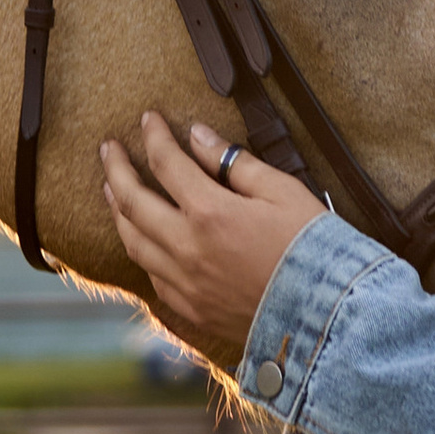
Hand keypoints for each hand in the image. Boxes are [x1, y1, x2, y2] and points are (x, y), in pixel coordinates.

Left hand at [98, 111, 326, 368]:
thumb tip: (198, 136)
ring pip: (133, 242)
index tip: (147, 119)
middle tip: (108, 148)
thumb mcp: (282, 191)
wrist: (325, 314)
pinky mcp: (191, 309)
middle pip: (132, 202)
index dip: (154, 136)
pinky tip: (141, 238)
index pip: (166, 163)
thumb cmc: (312, 247)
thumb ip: (235, 163)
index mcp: (210, 212)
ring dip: (117, 211)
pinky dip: (141, 250)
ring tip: (110, 189)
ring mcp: (184, 282)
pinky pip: (151, 275)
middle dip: (116, 169)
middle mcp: (187, 248)